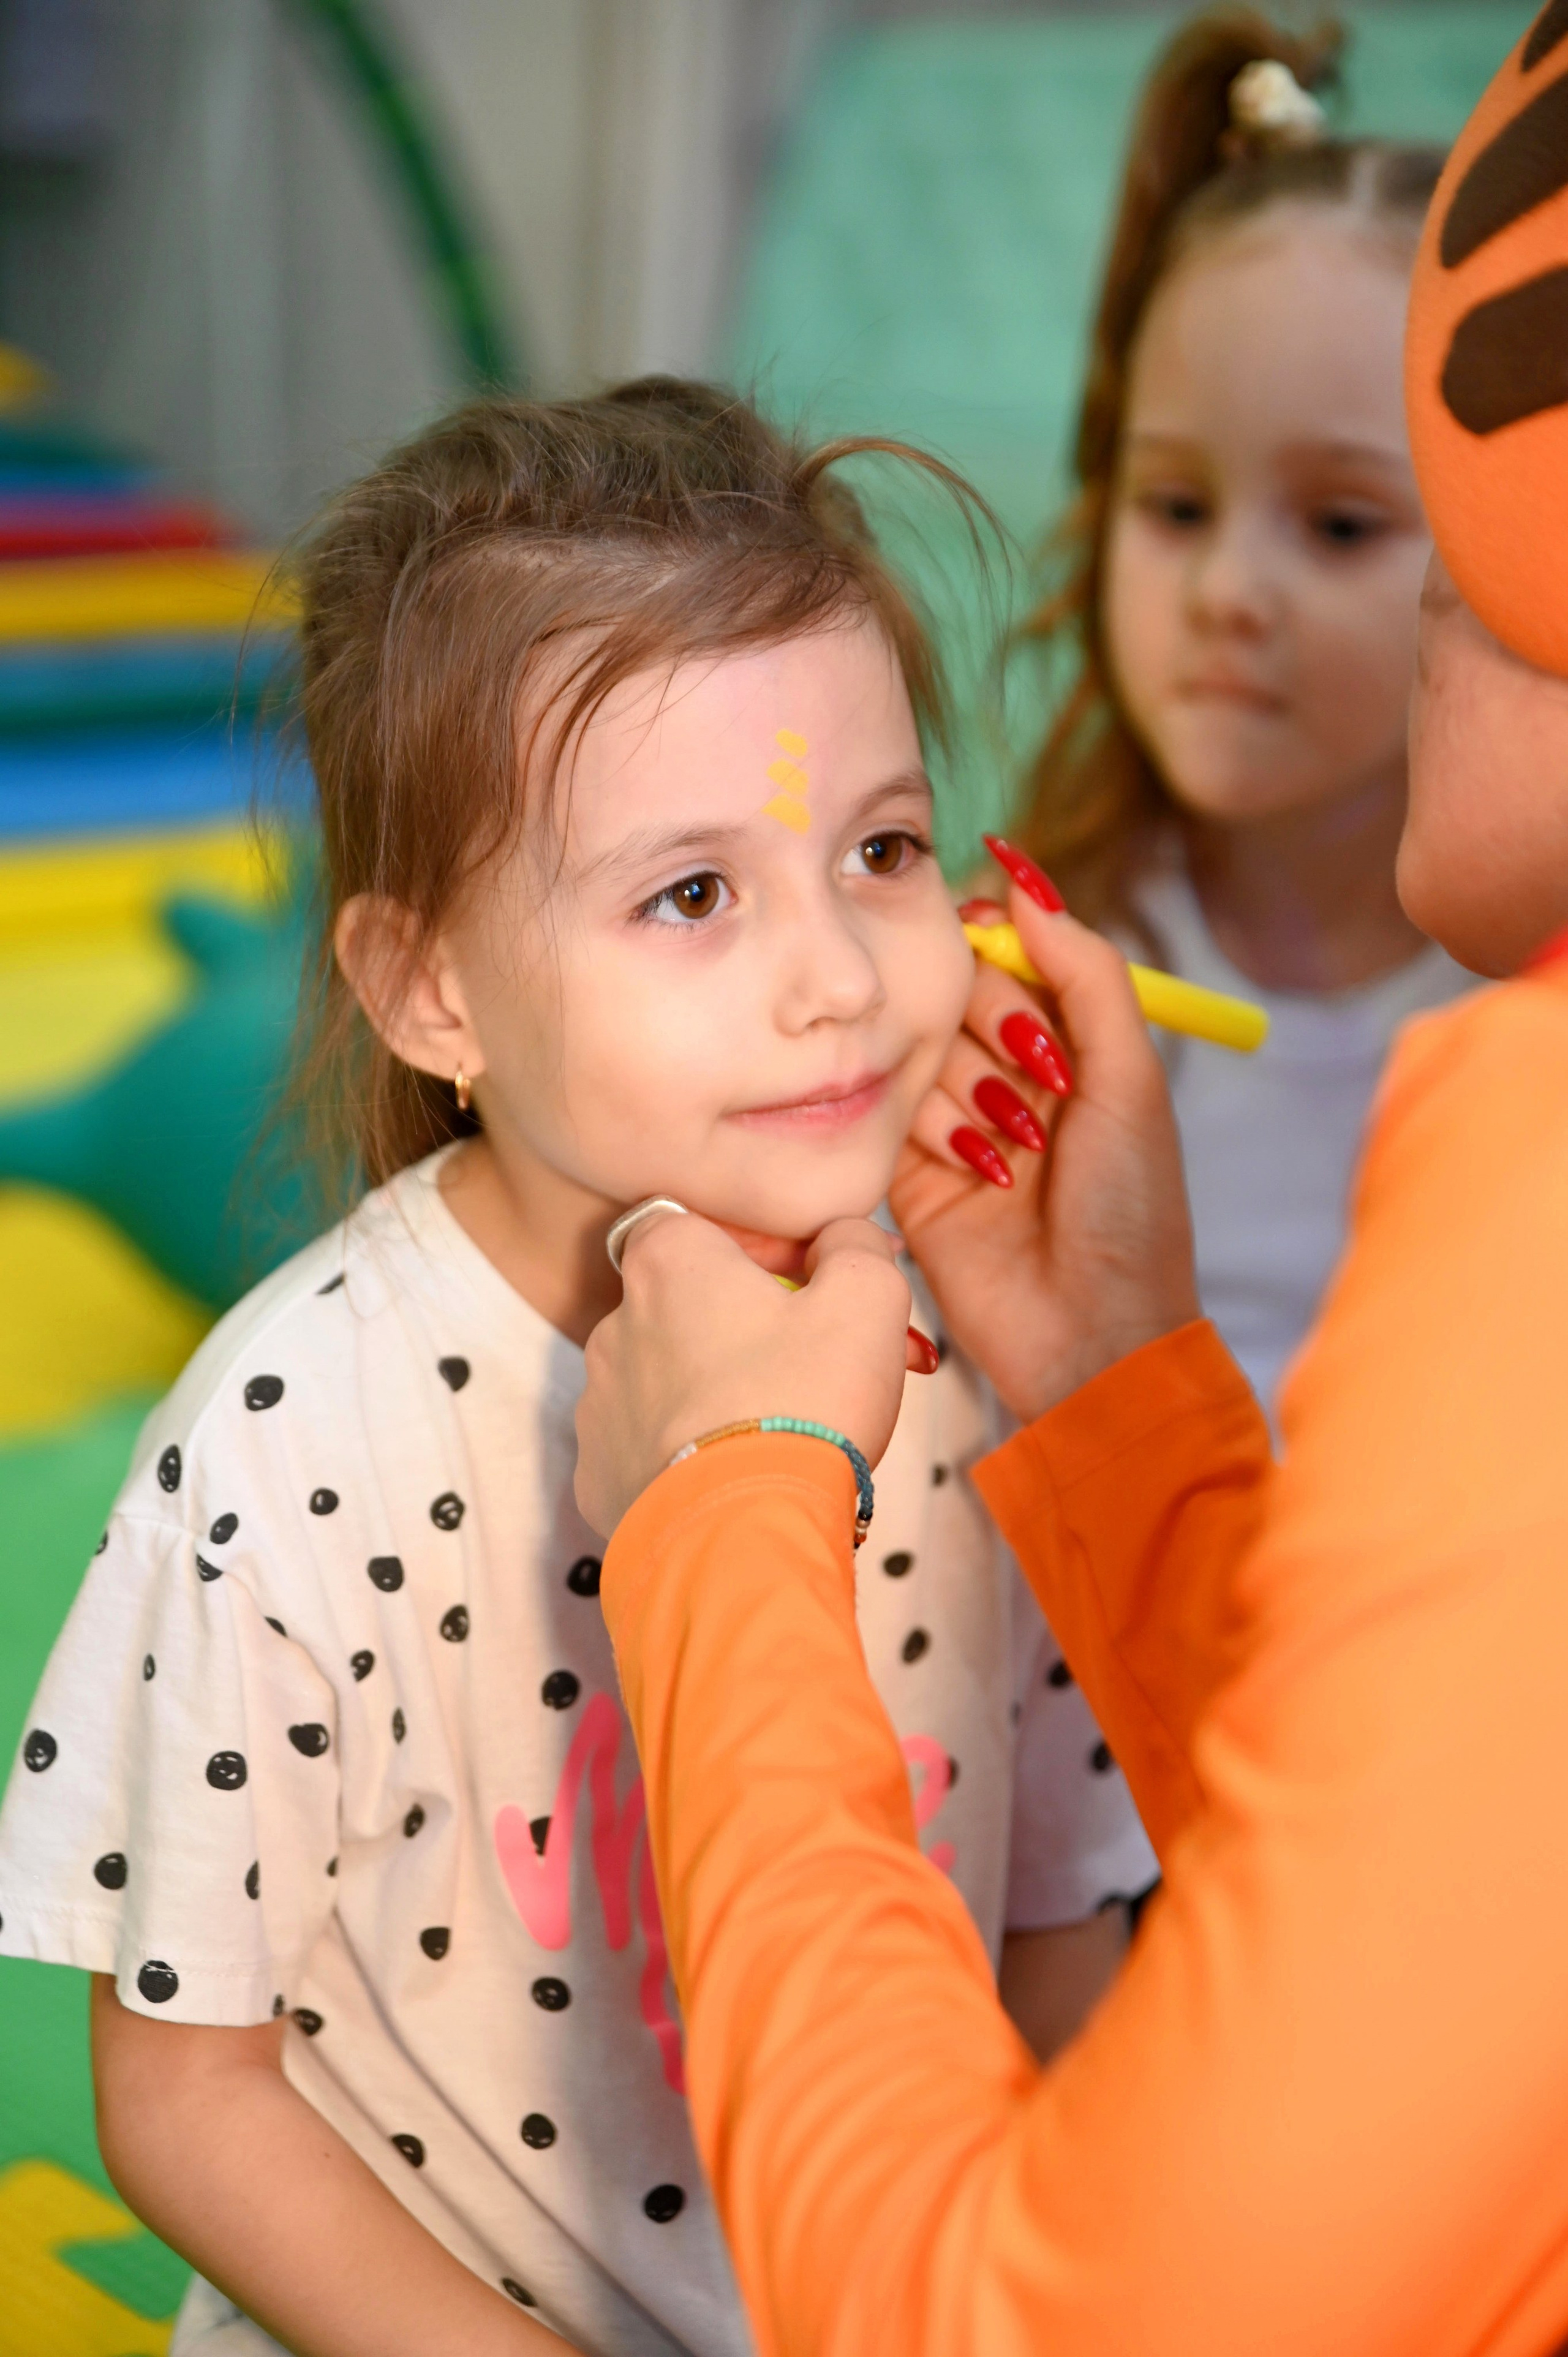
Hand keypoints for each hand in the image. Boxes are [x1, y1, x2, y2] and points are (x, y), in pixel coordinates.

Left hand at [576, 1215, 913, 1535]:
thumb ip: (855, 1243)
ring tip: (784, 1429)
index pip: (698, 1222)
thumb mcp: (868, 1295)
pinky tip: (738, 1474)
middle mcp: (616, 1326)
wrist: (744, 1537)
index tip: (804, 1285)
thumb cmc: (802, 1405)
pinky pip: (651, 1447)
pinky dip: (690, 1454)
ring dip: (719, 1390)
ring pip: (670, 1378)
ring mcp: (600, 1405)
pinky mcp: (599, 1475)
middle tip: (818, 1369)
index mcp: (669, 1264)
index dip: (754, 1248)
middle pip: (689, 1306)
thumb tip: (841, 1238)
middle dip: (750, 1328)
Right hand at [893, 875, 1199, 1422]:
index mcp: (1069, 1049)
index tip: (984, 939)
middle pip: (955, 994)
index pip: (1009, 957)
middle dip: (989, 1024)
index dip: (994, 942)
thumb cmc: (1131, 1215)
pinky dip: (926, 1132)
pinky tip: (973, 1175)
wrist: (1092, 1337)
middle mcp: (1006, 1078)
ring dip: (964, 1092)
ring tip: (1012, 1154)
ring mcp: (951, 1126)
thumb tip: (1027, 884)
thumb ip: (1086, 975)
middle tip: (1032, 1085)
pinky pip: (883, 1115)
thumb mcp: (1131, 1081)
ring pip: (915, 1052)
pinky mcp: (905, 1177)